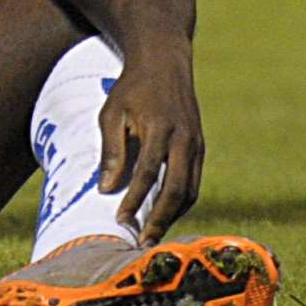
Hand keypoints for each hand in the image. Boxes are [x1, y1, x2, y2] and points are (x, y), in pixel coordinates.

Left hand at [96, 47, 203, 245]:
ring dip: (172, 216)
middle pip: (176, 189)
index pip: (148, 173)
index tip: (119, 220)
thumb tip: (106, 188)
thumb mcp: (112, 113)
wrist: (164, 62)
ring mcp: (196, 144)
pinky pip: (193, 182)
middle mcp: (184, 139)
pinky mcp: (200, 147)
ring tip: (152, 235)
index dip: (134, 200)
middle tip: (143, 243)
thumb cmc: (132, 88)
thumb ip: (111, 150)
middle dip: (159, 219)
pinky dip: (180, 202)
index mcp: (161, 128)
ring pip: (190, 190)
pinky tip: (163, 214)